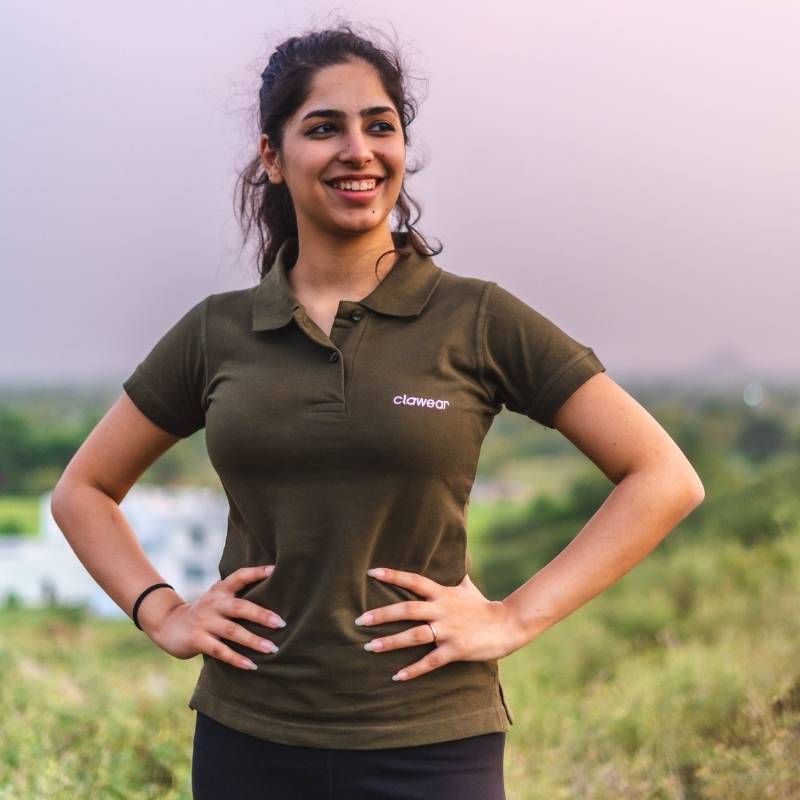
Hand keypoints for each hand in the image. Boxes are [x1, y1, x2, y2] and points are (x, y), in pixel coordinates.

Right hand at [152, 565, 285, 670]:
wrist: (169, 625)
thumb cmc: (206, 612)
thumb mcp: (218, 598)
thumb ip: (238, 595)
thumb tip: (274, 595)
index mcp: (220, 590)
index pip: (239, 576)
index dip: (256, 572)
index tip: (274, 569)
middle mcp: (213, 603)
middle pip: (240, 607)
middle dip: (261, 615)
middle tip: (281, 623)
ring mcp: (204, 622)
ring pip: (232, 631)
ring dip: (253, 641)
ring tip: (272, 649)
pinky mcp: (197, 639)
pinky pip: (220, 651)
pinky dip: (236, 659)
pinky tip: (251, 665)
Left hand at [355, 567, 526, 681]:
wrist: (508, 625)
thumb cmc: (483, 607)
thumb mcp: (467, 587)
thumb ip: (454, 576)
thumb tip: (453, 559)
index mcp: (442, 594)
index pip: (414, 580)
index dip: (393, 576)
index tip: (371, 573)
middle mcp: (442, 610)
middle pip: (408, 609)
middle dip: (382, 615)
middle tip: (359, 620)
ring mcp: (449, 630)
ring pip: (414, 636)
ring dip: (391, 642)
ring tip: (370, 647)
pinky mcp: (456, 650)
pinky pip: (430, 661)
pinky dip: (413, 670)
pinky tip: (396, 676)